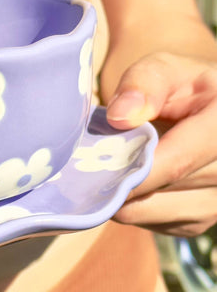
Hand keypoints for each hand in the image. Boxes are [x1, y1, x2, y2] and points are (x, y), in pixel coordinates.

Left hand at [104, 51, 216, 236]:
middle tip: (87, 159)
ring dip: (121, 192)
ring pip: (147, 212)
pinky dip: (132, 203)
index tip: (90, 167)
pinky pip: (151, 222)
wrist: (207, 112)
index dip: (128, 169)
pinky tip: (129, 178)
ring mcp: (216, 204)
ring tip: (110, 163)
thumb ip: (144, 84)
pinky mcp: (199, 221)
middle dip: (115, 177)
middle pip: (155, 191)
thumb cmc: (183, 86)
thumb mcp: (165, 69)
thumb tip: (120, 117)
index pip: (174, 162)